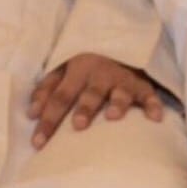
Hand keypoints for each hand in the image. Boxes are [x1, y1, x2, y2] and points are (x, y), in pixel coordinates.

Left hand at [27, 52, 163, 148]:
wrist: (120, 44)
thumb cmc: (86, 67)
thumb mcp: (63, 71)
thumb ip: (46, 90)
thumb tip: (31, 113)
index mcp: (78, 70)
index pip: (60, 97)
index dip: (48, 119)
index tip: (38, 143)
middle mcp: (100, 74)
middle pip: (90, 93)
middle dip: (85, 108)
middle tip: (77, 125)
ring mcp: (123, 80)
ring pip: (120, 92)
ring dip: (117, 103)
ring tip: (113, 117)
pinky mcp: (142, 86)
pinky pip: (149, 96)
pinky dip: (153, 105)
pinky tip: (155, 118)